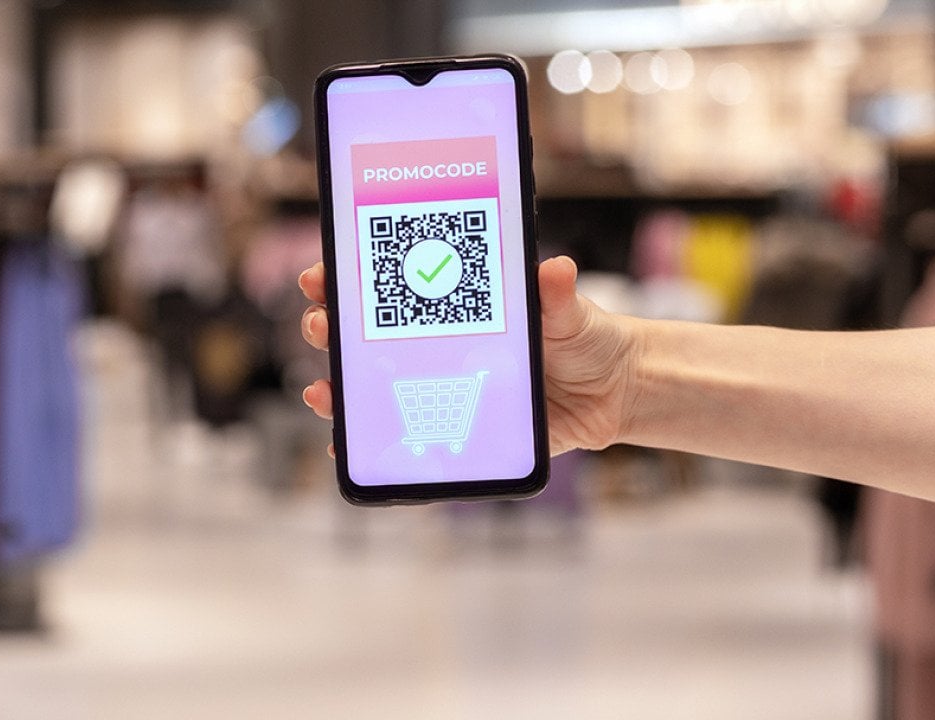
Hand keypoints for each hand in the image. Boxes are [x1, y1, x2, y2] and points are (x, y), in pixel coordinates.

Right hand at [297, 256, 640, 455]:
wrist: (613, 391)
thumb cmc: (582, 337)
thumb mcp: (568, 312)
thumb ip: (556, 296)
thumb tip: (555, 272)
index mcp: (451, 307)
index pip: (385, 287)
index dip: (346, 279)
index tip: (322, 276)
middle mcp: (435, 347)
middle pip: (364, 337)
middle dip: (330, 330)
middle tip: (321, 327)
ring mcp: (439, 388)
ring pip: (372, 389)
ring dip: (337, 390)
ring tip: (321, 393)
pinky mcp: (454, 430)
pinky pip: (403, 438)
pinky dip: (369, 443)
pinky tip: (343, 446)